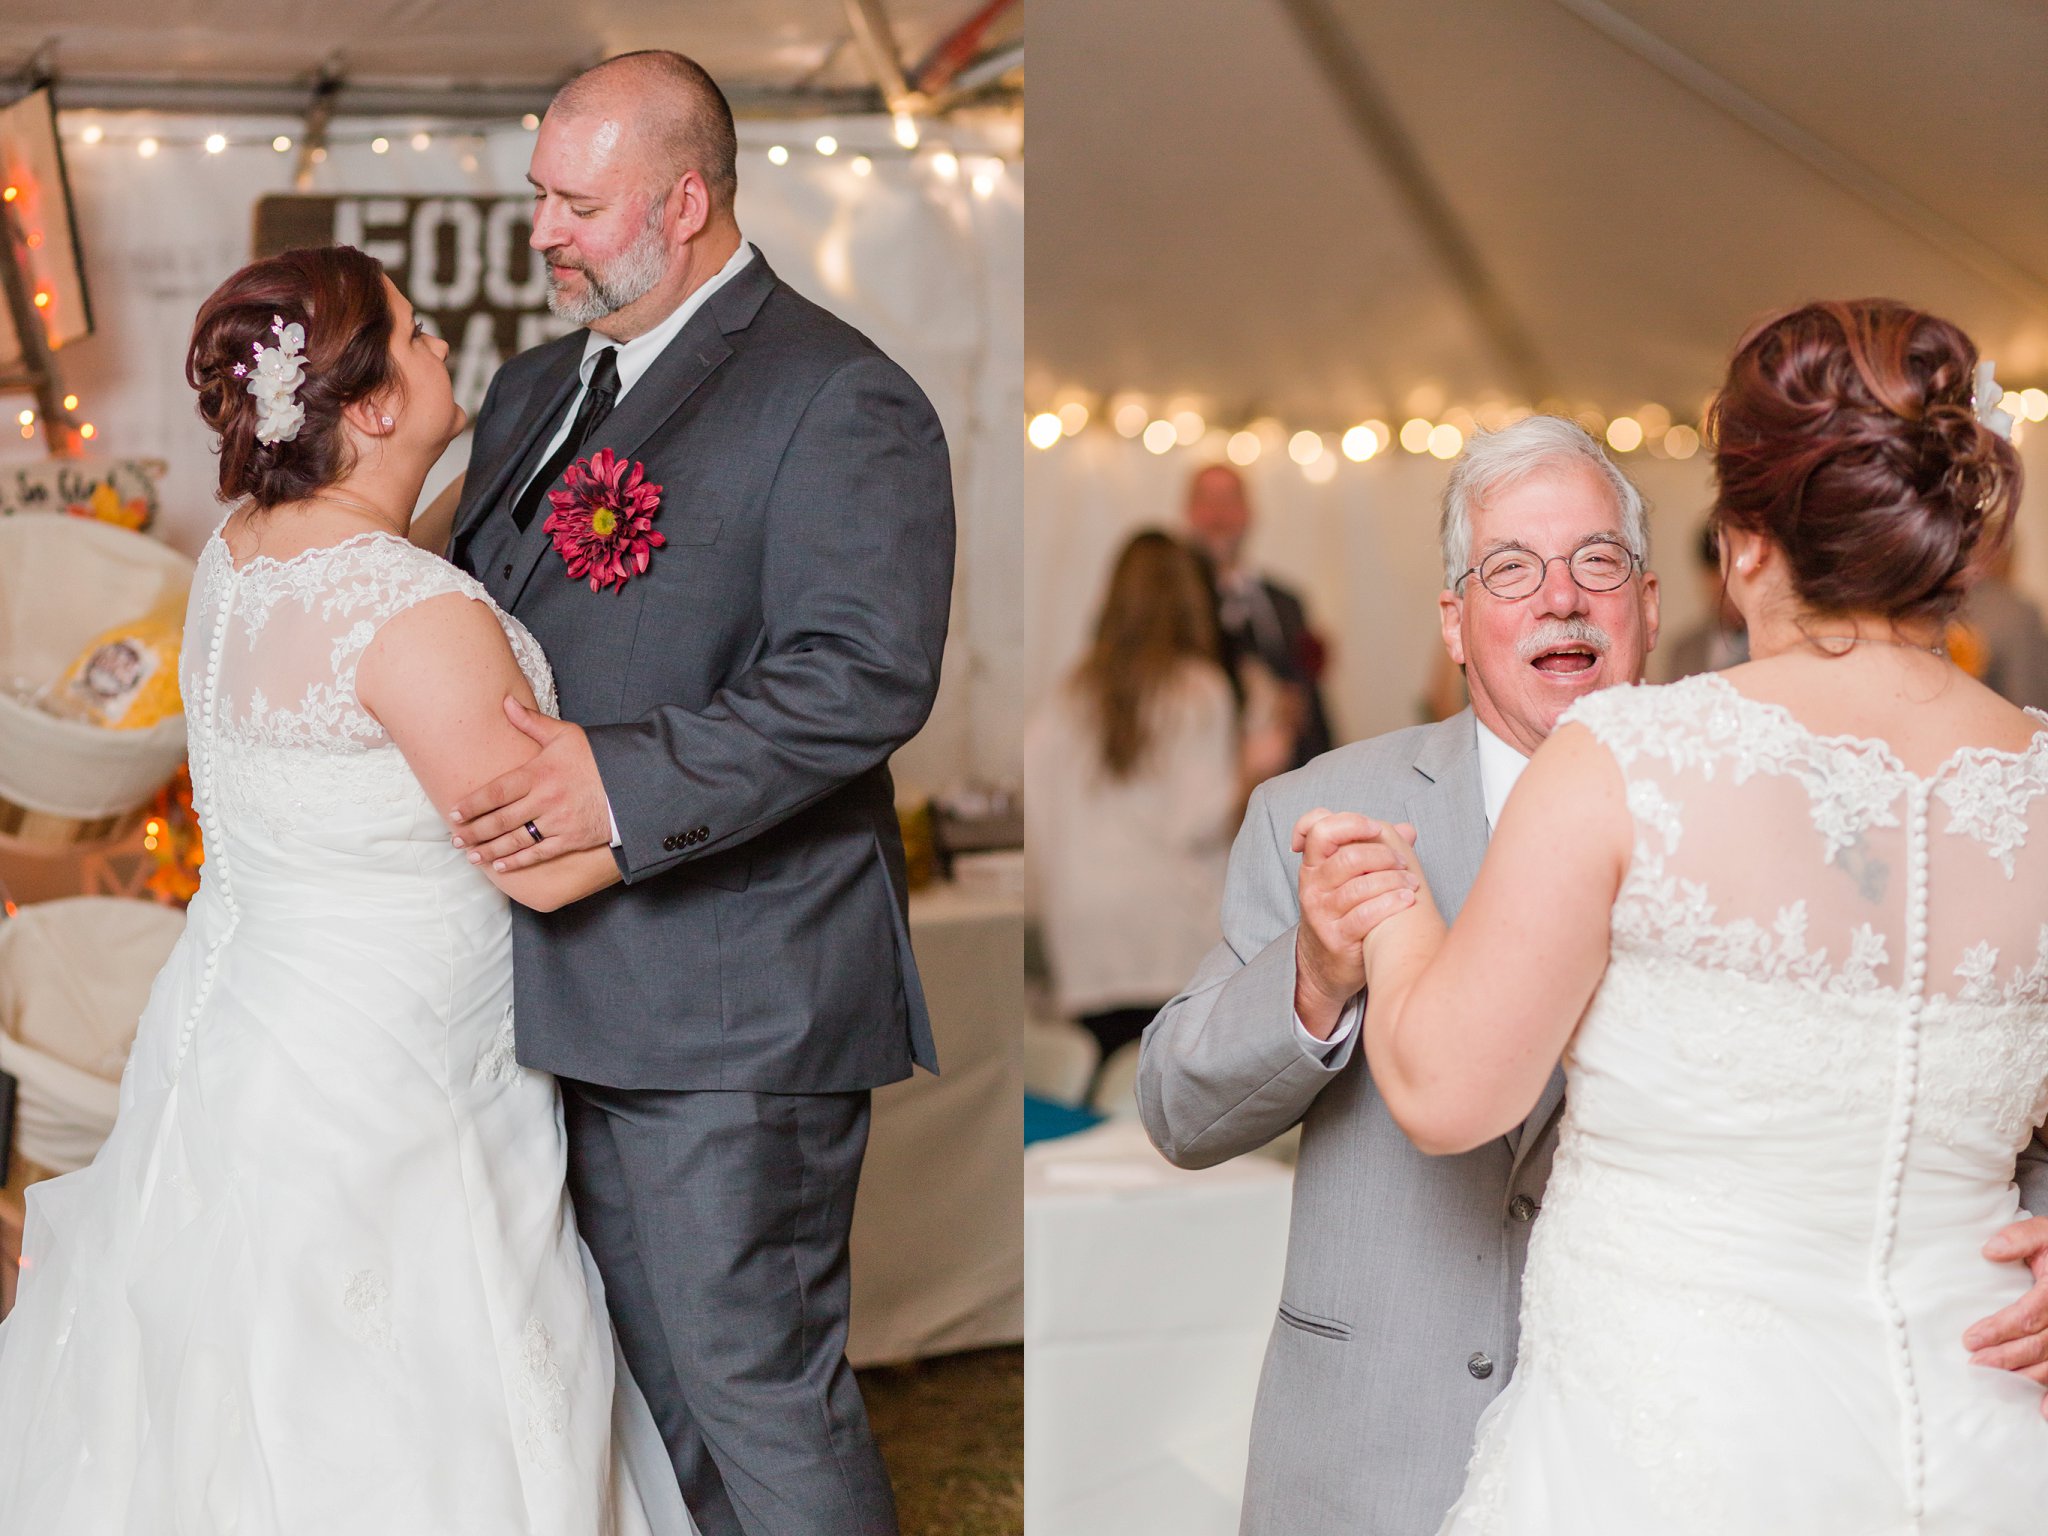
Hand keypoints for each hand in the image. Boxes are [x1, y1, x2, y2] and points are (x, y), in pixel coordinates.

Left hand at [450, 697, 611, 870]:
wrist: (632, 784)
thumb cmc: (596, 757)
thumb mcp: (565, 735)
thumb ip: (531, 722)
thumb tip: (505, 702)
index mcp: (540, 773)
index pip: (497, 792)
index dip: (473, 804)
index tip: (454, 813)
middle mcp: (545, 800)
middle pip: (501, 820)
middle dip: (474, 832)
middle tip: (456, 839)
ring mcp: (558, 822)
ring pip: (516, 840)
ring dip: (490, 850)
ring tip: (471, 855)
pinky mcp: (571, 839)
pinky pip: (538, 854)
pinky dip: (518, 862)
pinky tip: (500, 866)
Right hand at [1289, 808, 1420, 1037]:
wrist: (1323, 964)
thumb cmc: (1341, 913)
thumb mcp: (1346, 879)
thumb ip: (1373, 850)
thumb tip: (1407, 830)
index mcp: (1312, 865)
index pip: (1317, 829)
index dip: (1348, 822)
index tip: (1374, 827)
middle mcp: (1312, 887)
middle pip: (1348, 857)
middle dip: (1383, 855)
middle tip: (1403, 861)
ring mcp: (1322, 914)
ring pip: (1360, 887)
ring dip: (1393, 880)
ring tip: (1412, 883)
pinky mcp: (1336, 938)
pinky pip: (1365, 916)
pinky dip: (1390, 904)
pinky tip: (1407, 900)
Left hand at [1968, 1215, 2047, 1411]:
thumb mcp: (2047, 1232)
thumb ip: (2020, 1238)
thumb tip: (1989, 1251)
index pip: (2029, 1316)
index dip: (2000, 1330)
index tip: (1970, 1339)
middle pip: (2042, 1345)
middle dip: (2007, 1358)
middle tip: (1975, 1365)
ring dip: (2026, 1376)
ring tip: (1996, 1383)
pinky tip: (2041, 1411)